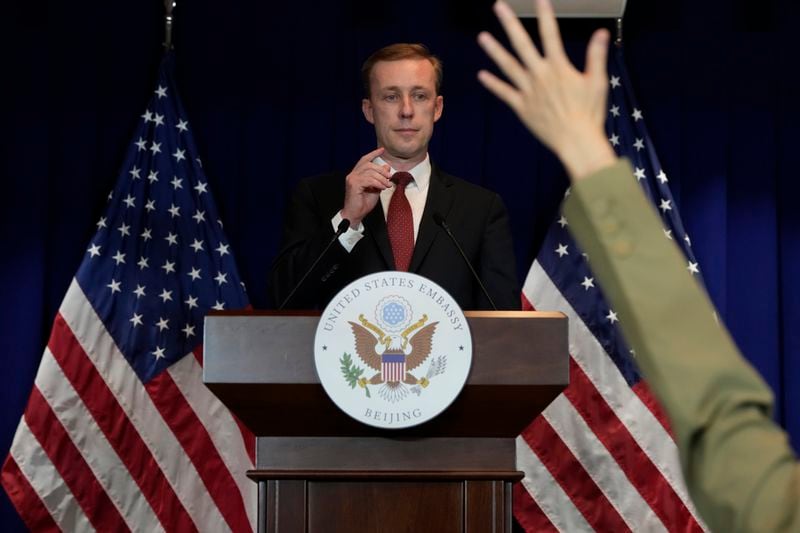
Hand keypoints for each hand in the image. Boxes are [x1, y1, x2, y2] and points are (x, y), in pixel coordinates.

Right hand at [341, 147, 392, 225]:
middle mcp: (352, 175)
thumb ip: (380, 178)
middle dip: (381, 169)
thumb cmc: (363, 203)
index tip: (382, 150)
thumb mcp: (376, 188)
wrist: (355, 214)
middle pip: (369, 165)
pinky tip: (382, 188)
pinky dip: (378, 183)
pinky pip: (369, 180)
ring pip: (370, 172)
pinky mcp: (353, 184)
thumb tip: (387, 166)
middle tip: (389, 177)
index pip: (364, 160)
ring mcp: (352, 179)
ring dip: (381, 178)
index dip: (373, 154)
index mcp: (356, 174)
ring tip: (387, 185)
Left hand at [477, 0, 616, 180]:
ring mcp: (529, 92)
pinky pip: (505, 93)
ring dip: (494, 50)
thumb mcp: (598, 81)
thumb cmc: (590, 113)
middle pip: (522, 44)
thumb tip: (602, 32)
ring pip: (508, 66)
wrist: (576, 140)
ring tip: (482, 37)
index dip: (545, 16)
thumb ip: (596, 55)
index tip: (540, 0)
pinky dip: (493, 84)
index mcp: (559, 68)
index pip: (551, 35)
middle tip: (499, 6)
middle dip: (511, 23)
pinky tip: (481, 75)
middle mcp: (540, 76)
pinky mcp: (522, 107)